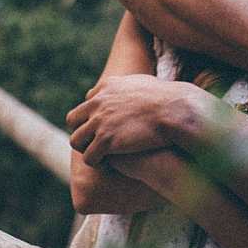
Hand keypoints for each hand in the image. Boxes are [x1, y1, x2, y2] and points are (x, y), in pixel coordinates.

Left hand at [67, 75, 203, 164]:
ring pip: (76, 140)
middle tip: (93, 143)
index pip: (88, 101)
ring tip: (98, 156)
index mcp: (107, 86)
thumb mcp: (144, 82)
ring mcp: (99, 121)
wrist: (173, 111)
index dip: (93, 115)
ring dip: (85, 149)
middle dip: (81, 131)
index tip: (101, 125)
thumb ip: (133, 84)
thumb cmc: (167, 99)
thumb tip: (136, 86)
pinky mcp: (105, 140)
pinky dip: (95, 163)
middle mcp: (98, 102)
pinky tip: (106, 165)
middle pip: (74, 119)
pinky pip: (89, 157)